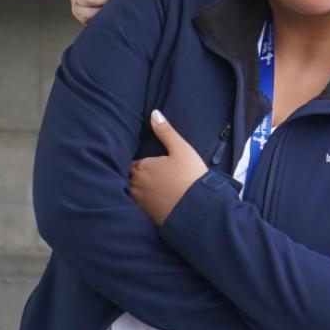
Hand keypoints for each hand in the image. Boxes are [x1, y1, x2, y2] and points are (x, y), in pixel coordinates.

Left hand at [129, 109, 205, 225]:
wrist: (198, 211)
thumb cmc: (190, 177)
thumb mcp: (181, 149)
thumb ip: (166, 131)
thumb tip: (154, 113)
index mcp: (141, 167)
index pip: (134, 162)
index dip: (142, 163)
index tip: (152, 165)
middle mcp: (135, 184)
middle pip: (131, 177)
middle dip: (138, 176)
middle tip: (153, 176)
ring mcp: (139, 202)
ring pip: (134, 192)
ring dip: (140, 190)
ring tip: (154, 190)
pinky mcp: (145, 216)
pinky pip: (139, 207)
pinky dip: (145, 203)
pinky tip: (156, 203)